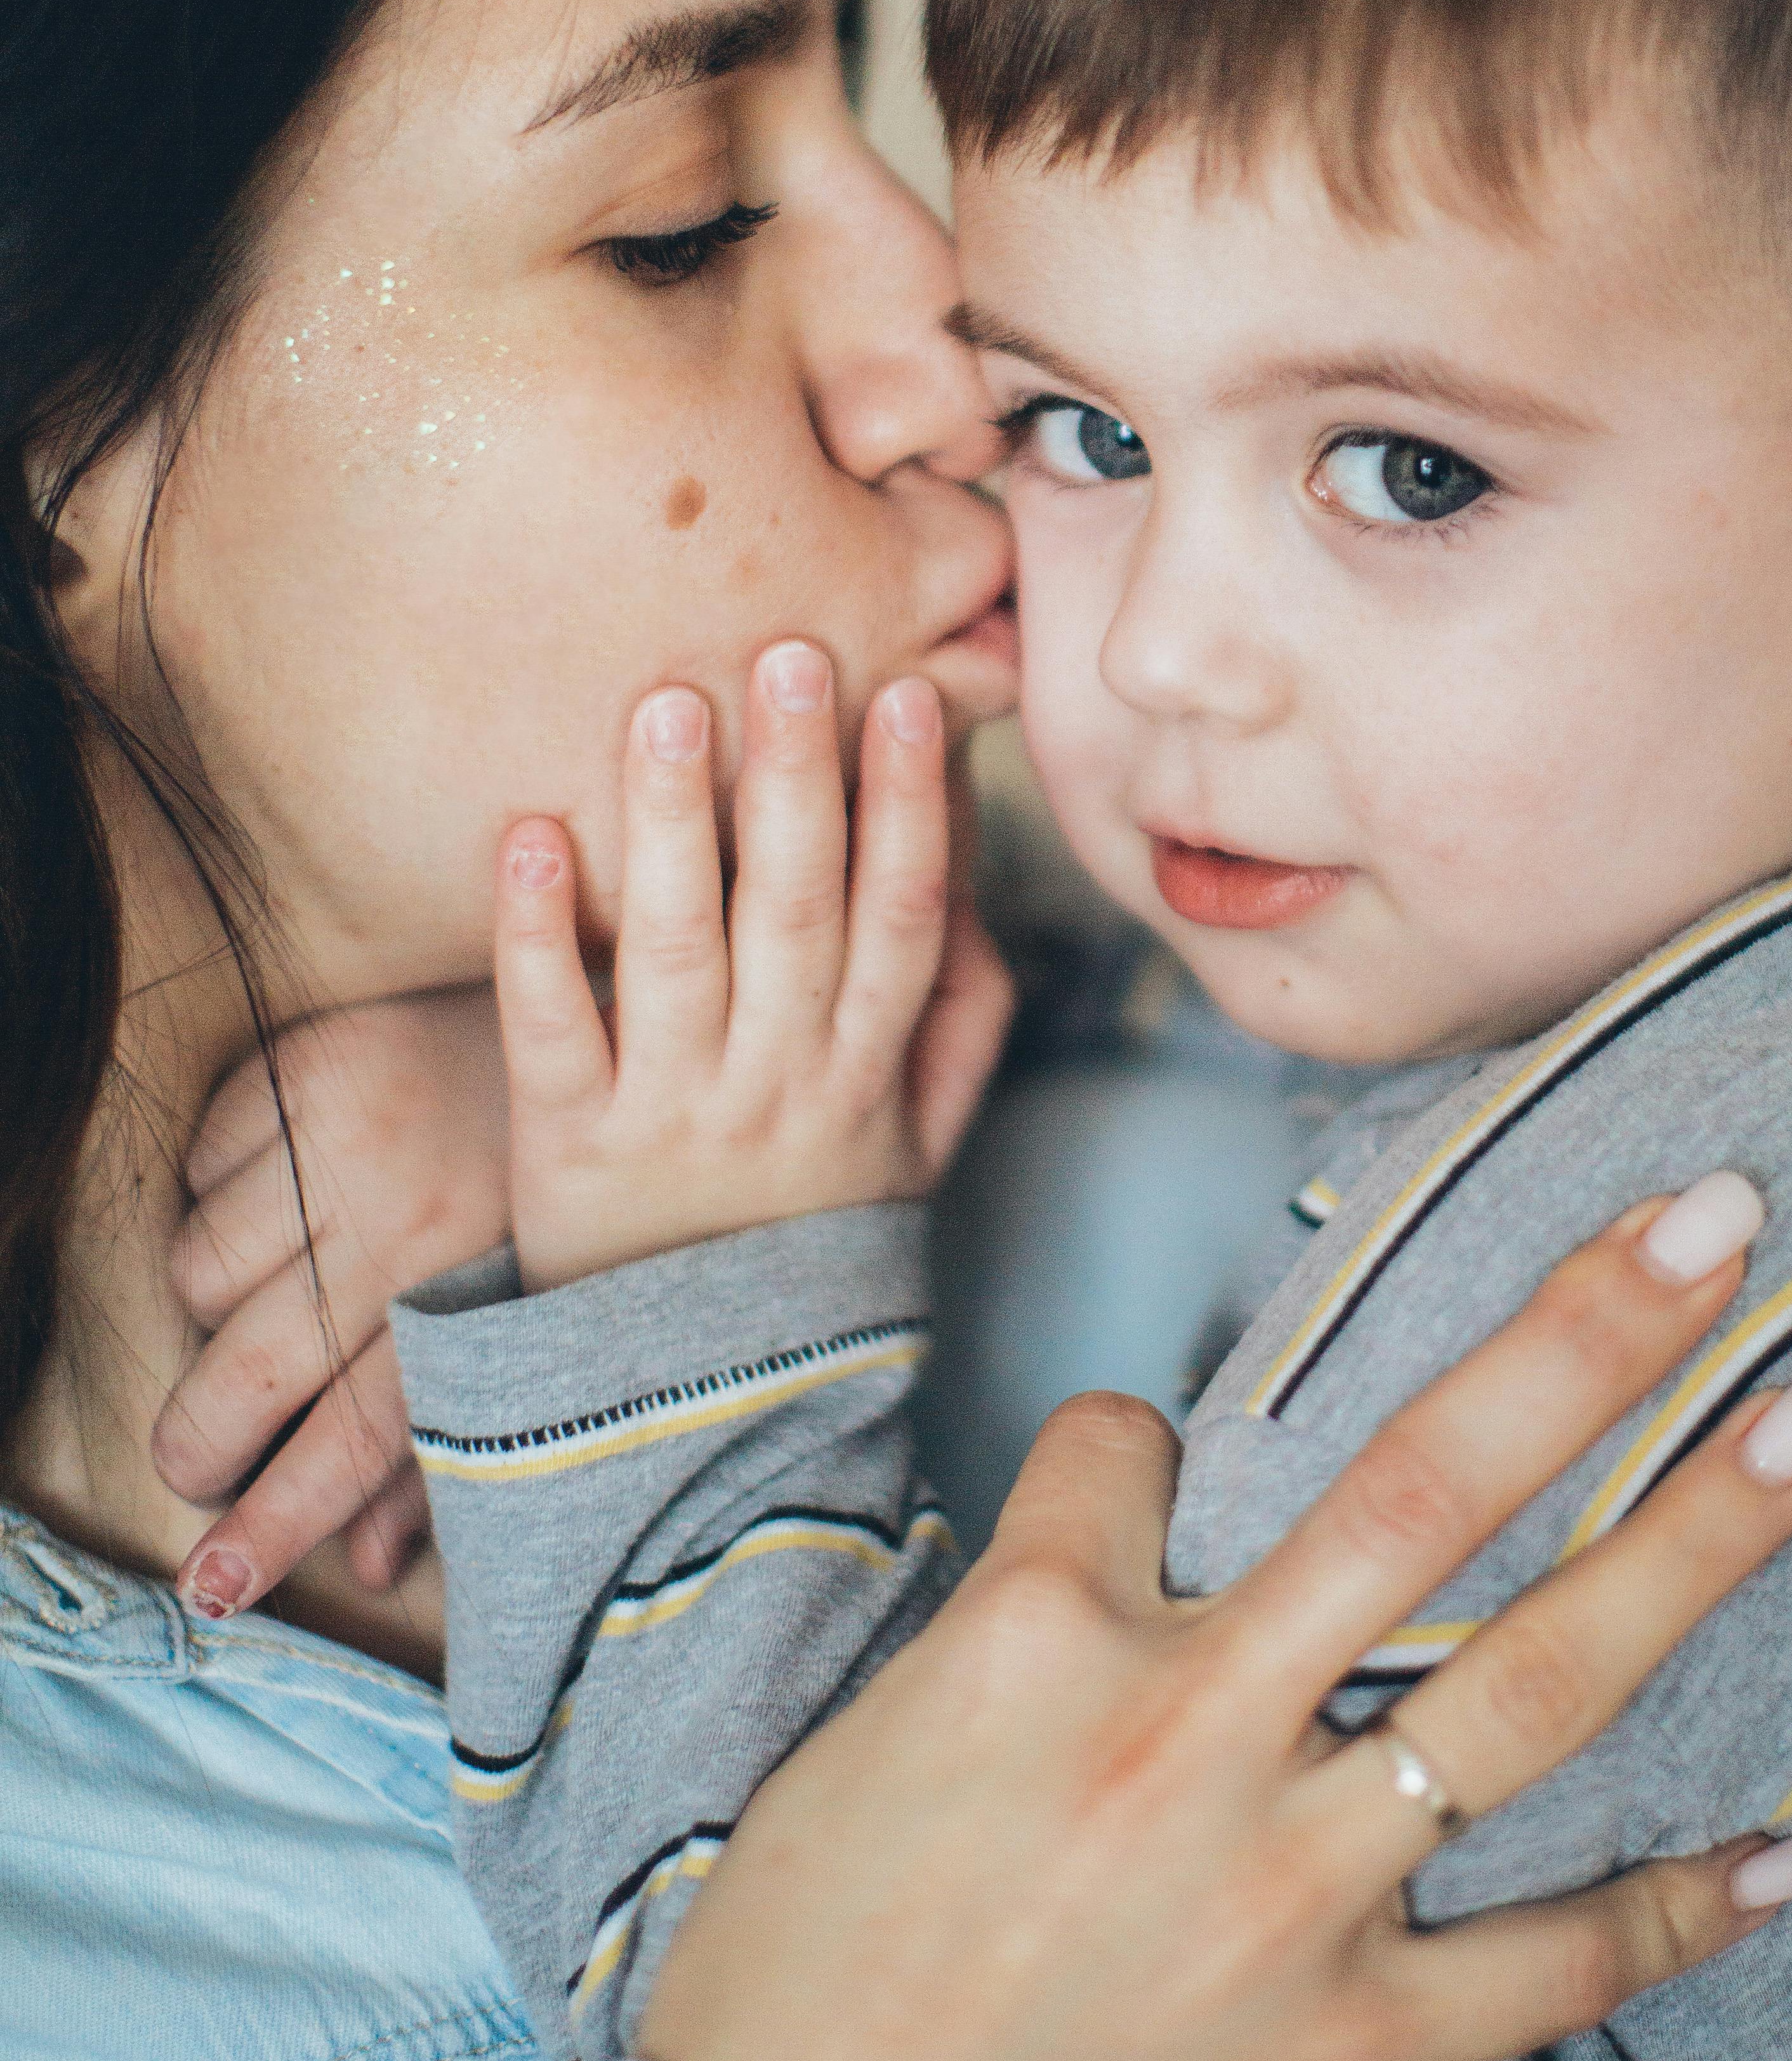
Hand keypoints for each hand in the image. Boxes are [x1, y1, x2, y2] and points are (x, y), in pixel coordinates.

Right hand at [157, 985, 511, 1613]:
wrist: (594, 1008)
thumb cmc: (544, 1183)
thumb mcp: (530, 1311)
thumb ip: (452, 1437)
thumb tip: (365, 1562)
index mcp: (469, 1296)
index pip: (352, 1443)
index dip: (273, 1526)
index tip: (213, 1587)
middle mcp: (401, 1228)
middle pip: (248, 1379)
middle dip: (197, 1443)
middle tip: (198, 1457)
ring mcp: (345, 1143)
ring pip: (200, 1274)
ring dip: (215, 1301)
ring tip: (270, 1289)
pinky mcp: (306, 1063)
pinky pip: (199, 1167)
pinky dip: (214, 1192)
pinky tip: (276, 1188)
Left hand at [497, 640, 1013, 1290]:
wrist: (695, 1406)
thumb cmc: (803, 1243)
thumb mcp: (912, 1154)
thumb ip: (958, 1033)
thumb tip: (991, 906)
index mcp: (864, 1074)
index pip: (903, 920)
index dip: (912, 809)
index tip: (912, 699)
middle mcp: (777, 1084)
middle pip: (796, 913)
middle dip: (798, 779)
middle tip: (789, 654)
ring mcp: (672, 1113)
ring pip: (679, 951)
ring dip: (673, 822)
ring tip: (665, 703)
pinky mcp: (565, 1147)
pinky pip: (551, 1030)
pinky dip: (539, 935)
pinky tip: (531, 835)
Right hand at [638, 1188, 1791, 2060]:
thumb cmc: (803, 1982)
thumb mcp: (873, 1740)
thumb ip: (1027, 1619)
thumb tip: (1143, 1531)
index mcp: (1031, 1638)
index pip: (1132, 1443)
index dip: (1131, 1454)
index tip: (1127, 1491)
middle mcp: (1182, 1736)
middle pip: (1422, 1486)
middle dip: (1586, 1338)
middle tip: (1722, 1216)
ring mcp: (1287, 1893)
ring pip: (1536, 1683)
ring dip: (1696, 1541)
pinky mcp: (1348, 2046)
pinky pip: (1558, 1964)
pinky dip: (1684, 1906)